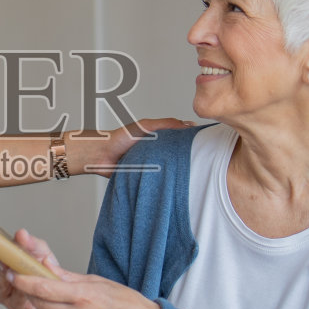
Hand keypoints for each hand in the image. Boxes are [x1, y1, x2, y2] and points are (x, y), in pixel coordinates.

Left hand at [0, 229, 161, 308]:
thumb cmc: (125, 300)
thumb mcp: (98, 281)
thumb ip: (68, 277)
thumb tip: (45, 266)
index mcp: (84, 296)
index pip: (46, 288)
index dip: (25, 281)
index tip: (13, 272)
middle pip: (40, 303)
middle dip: (26, 290)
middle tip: (15, 277)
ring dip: (35, 303)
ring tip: (29, 289)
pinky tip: (47, 305)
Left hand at [67, 117, 193, 176]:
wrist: (101, 157)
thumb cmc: (119, 138)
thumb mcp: (145, 126)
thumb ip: (165, 124)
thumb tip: (188, 125)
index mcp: (159, 139)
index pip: (181, 139)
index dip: (193, 141)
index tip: (208, 143)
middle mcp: (158, 152)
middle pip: (178, 156)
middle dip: (189, 158)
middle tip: (205, 161)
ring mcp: (153, 166)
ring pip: (170, 169)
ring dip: (177, 171)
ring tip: (193, 174)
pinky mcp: (147, 179)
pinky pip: (159, 181)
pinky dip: (165, 182)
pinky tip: (175, 183)